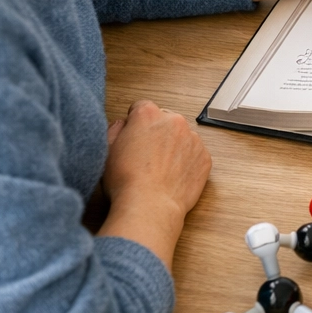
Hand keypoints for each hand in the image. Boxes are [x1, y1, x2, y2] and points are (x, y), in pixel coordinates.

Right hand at [97, 100, 212, 269]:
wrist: (150, 205)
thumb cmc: (125, 180)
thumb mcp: (107, 149)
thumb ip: (116, 128)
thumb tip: (124, 123)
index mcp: (148, 115)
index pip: (142, 107)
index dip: (136, 122)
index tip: (134, 135)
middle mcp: (174, 121)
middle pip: (165, 119)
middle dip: (157, 132)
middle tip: (146, 155)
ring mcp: (193, 139)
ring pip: (182, 136)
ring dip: (173, 146)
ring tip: (160, 169)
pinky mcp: (204, 157)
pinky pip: (195, 154)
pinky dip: (186, 162)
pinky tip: (173, 176)